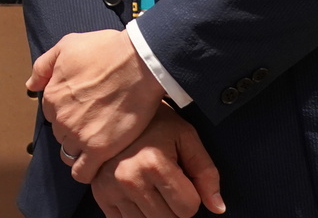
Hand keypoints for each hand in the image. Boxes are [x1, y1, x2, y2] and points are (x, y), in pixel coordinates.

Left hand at [26, 29, 164, 182]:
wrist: (138, 63)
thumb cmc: (106, 50)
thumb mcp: (67, 46)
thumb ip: (44, 66)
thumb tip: (31, 84)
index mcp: (51, 95)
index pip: (50, 112)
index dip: (66, 109)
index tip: (82, 107)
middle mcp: (60, 117)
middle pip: (60, 132)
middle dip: (73, 128)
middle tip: (95, 120)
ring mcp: (78, 135)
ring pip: (70, 151)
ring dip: (80, 148)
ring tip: (98, 139)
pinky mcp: (99, 149)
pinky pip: (82, 172)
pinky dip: (86, 171)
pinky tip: (97, 162)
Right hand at [90, 105, 223, 217]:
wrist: (115, 109)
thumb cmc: (155, 123)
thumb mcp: (186, 137)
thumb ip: (206, 172)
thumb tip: (218, 208)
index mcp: (153, 163)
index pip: (188, 209)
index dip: (191, 195)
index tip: (182, 178)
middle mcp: (129, 178)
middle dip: (175, 206)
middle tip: (167, 183)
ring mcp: (111, 189)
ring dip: (155, 211)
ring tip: (152, 186)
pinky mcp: (100, 195)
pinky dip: (136, 214)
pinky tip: (136, 194)